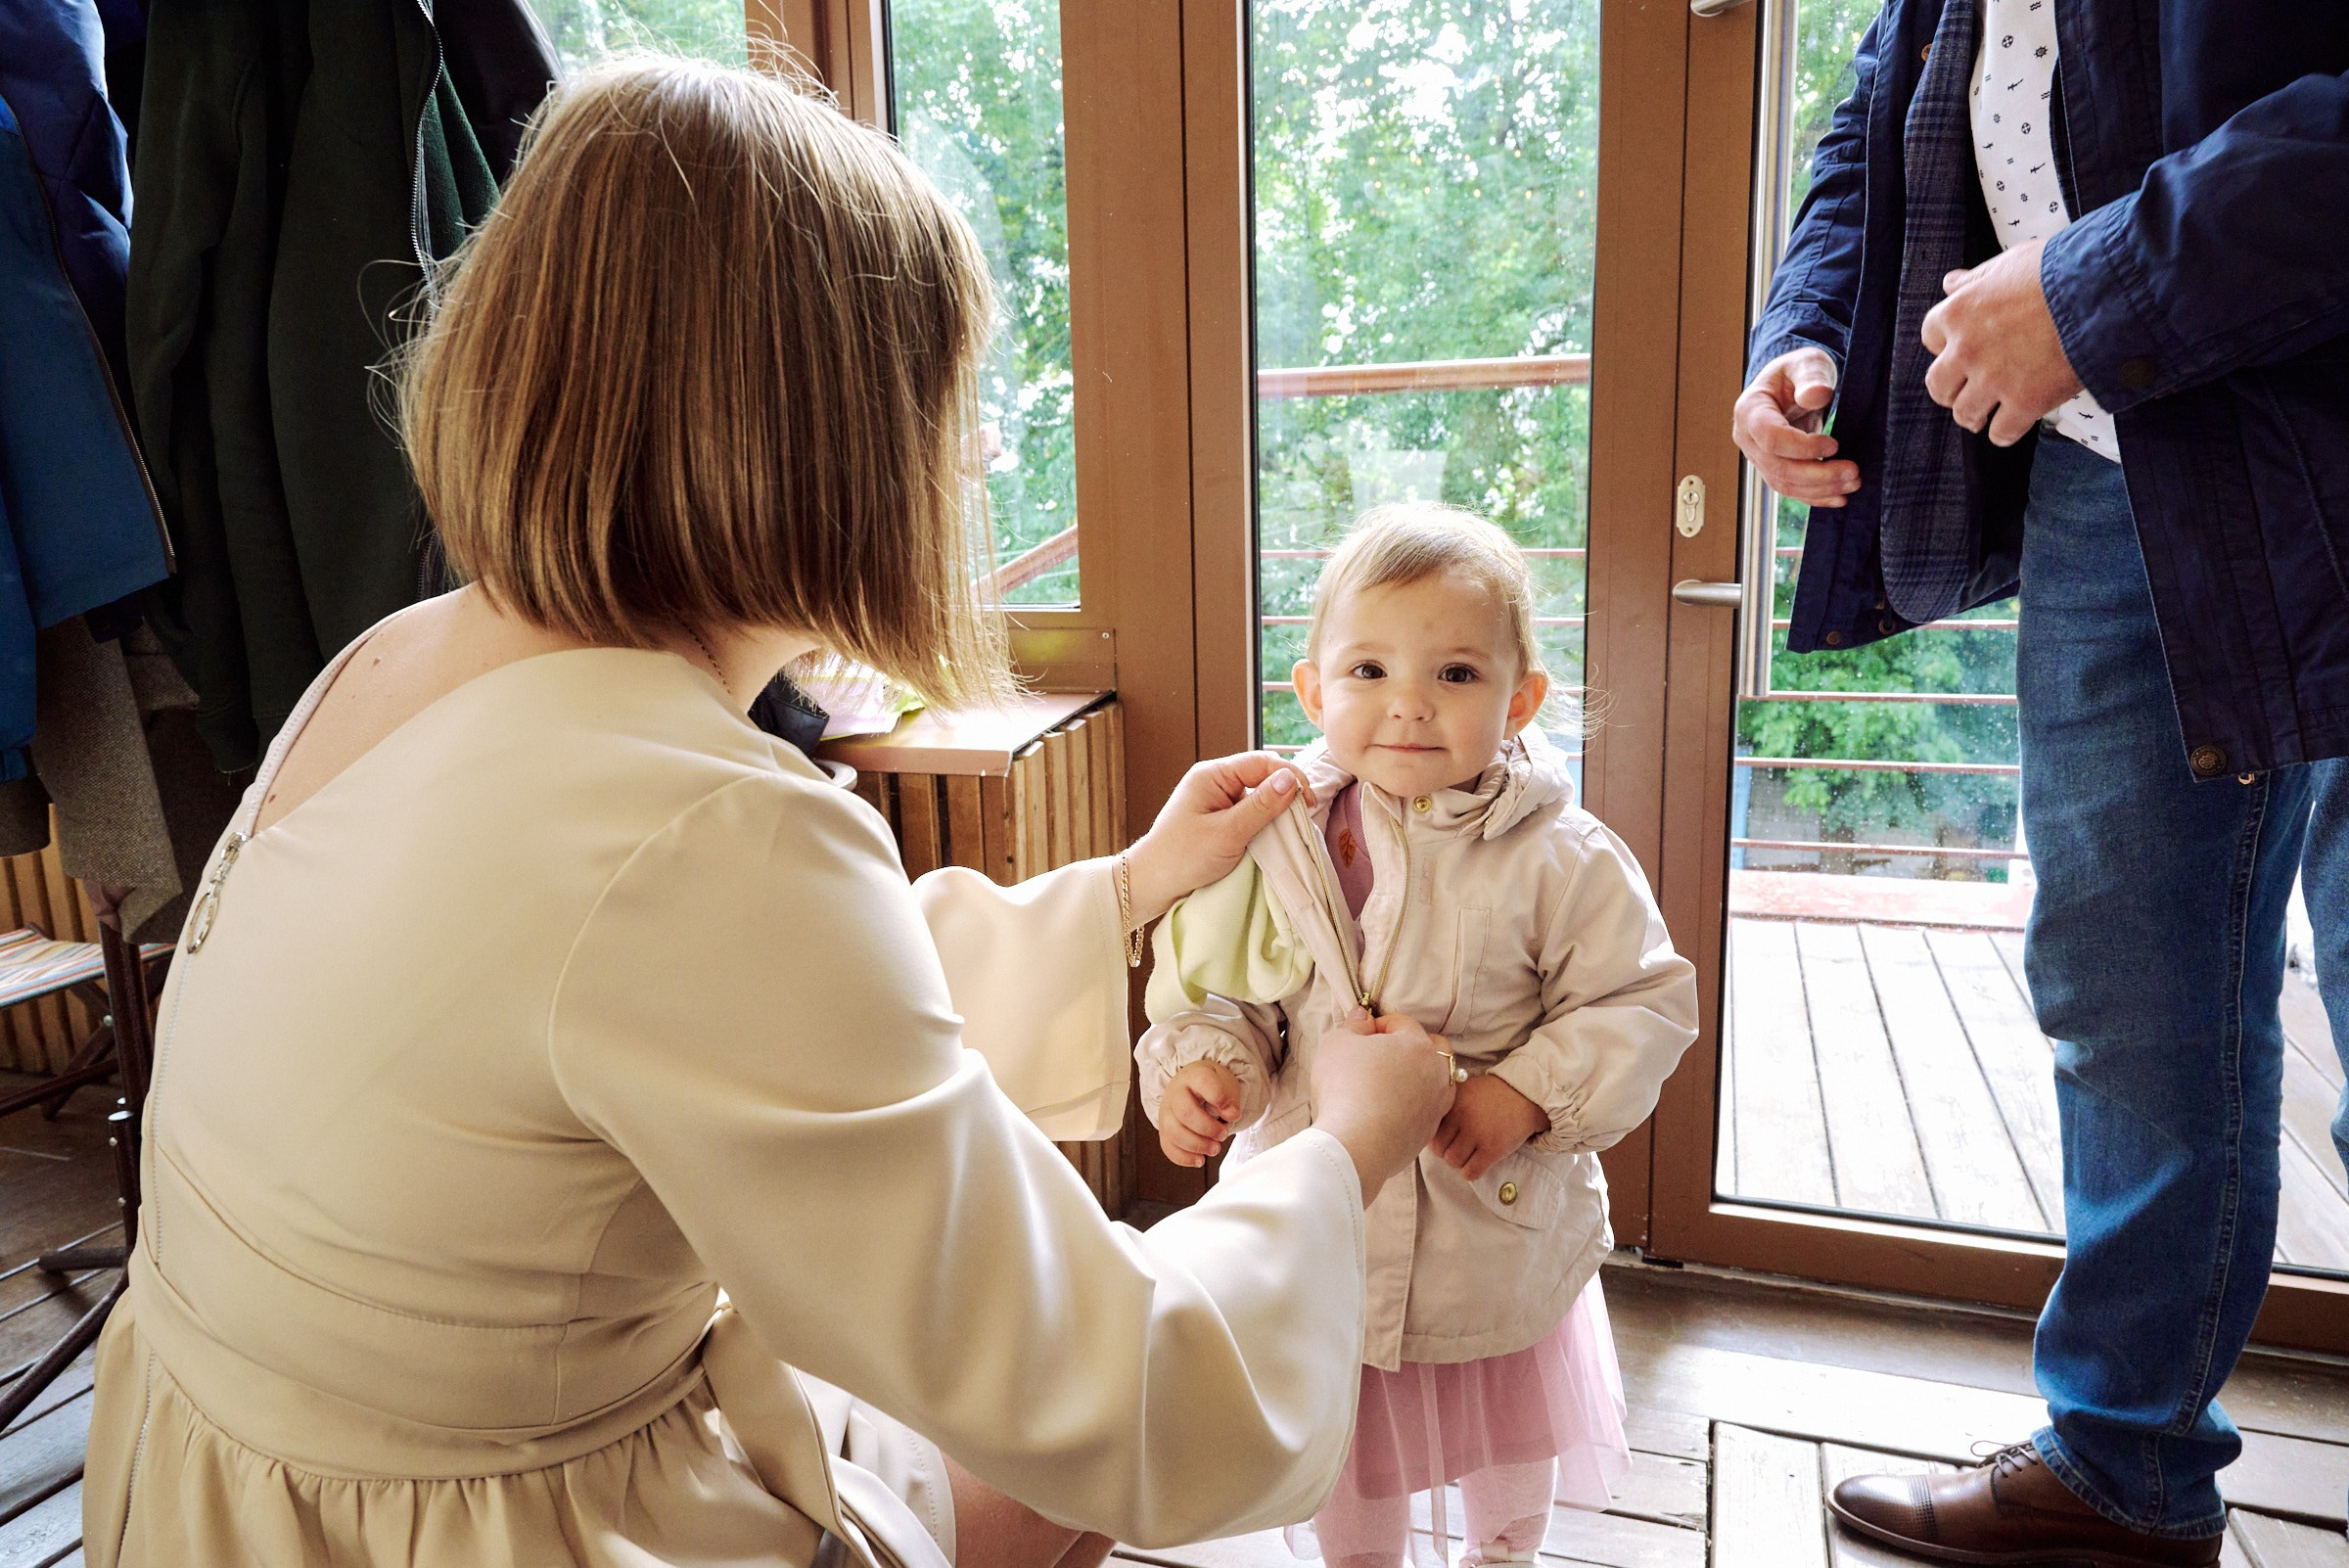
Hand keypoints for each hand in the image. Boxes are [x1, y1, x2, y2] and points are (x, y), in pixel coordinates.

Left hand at [1123, 752, 1310, 923]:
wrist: (1152, 884)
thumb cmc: (1183, 857)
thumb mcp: (1228, 833)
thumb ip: (1261, 806)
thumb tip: (1291, 779)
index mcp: (1212, 775)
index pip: (1261, 762)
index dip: (1289, 777)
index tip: (1308, 802)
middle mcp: (1214, 782)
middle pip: (1261, 776)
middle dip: (1284, 793)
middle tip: (1303, 816)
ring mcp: (1215, 800)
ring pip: (1257, 796)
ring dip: (1274, 811)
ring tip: (1291, 828)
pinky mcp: (1218, 819)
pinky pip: (1248, 813)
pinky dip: (1263, 823)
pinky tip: (1272, 836)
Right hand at [1159, 1061, 1243, 1168]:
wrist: (1190, 1087)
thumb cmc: (1210, 1087)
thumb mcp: (1225, 1084)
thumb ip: (1230, 1098)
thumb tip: (1231, 1115)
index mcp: (1193, 1076)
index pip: (1202, 1082)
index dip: (1219, 1097)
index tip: (1233, 1113)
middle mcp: (1175, 1093)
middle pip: (1185, 1113)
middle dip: (1208, 1128)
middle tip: (1223, 1134)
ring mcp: (1166, 1112)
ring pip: (1174, 1132)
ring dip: (1197, 1145)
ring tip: (1214, 1148)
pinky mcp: (1164, 1130)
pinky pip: (1168, 1147)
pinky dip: (1184, 1157)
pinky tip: (1200, 1159)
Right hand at [1309, 1010, 1457, 1201]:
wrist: (1356, 1146)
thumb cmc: (1345, 1088)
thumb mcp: (1338, 1044)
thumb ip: (1353, 1025)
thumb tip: (1364, 1016)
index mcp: (1417, 1045)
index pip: (1402, 1022)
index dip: (1377, 1025)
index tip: (1359, 1036)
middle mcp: (1436, 1073)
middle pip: (1433, 1048)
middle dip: (1410, 1046)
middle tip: (1381, 1055)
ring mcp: (1436, 1105)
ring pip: (1437, 1080)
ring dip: (1419, 1076)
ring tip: (1391, 1082)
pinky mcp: (1428, 1131)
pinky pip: (1427, 1109)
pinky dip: (1414, 1105)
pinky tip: (1391, 1109)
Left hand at [1428, 1073, 1548, 1182]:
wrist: (1525, 1096)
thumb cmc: (1490, 1095)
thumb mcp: (1464, 1090)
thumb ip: (1445, 1105)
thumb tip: (1424, 1128)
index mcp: (1453, 1101)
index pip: (1430, 1131)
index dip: (1437, 1138)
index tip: (1447, 1136)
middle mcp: (1463, 1117)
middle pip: (1439, 1150)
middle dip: (1447, 1151)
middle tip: (1459, 1146)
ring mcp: (1478, 1133)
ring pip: (1453, 1162)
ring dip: (1460, 1161)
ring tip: (1470, 1152)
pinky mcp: (1493, 1149)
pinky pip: (1470, 1172)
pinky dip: (1471, 1172)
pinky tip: (1478, 1162)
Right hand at [1732, 347, 1858, 507]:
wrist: (1792, 385)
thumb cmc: (1798, 372)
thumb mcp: (1807, 363)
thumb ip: (1811, 376)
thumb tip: (1816, 395)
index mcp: (1750, 410)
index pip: (1771, 438)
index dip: (1802, 446)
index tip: (1834, 444)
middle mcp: (1747, 439)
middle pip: (1779, 468)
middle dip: (1818, 475)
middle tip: (1853, 471)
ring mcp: (1758, 457)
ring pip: (1785, 484)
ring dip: (1820, 488)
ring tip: (1853, 482)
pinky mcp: (1773, 469)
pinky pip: (1791, 489)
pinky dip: (1815, 496)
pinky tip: (1839, 497)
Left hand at [1921, 238, 2083, 446]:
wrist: (2103, 292)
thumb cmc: (2062, 270)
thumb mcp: (2013, 261)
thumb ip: (1978, 278)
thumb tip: (1951, 283)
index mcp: (1959, 312)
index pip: (1931, 337)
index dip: (1945, 345)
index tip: (1958, 349)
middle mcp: (1967, 349)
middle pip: (1938, 384)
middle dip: (1950, 389)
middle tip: (1966, 390)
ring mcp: (1994, 379)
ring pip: (1965, 413)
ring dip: (1975, 415)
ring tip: (1987, 413)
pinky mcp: (2024, 402)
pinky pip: (2001, 433)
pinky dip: (2005, 432)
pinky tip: (2014, 424)